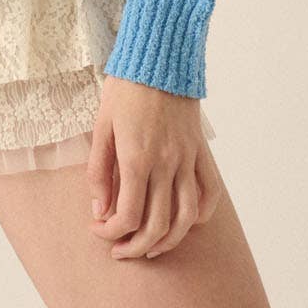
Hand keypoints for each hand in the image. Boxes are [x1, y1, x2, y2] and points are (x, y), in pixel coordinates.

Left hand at [86, 73, 221, 259]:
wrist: (159, 57)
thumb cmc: (125, 88)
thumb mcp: (102, 125)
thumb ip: (99, 170)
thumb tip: (100, 209)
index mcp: (136, 158)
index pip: (128, 215)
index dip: (110, 232)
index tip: (98, 229)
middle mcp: (166, 164)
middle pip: (157, 225)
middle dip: (136, 247)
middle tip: (120, 250)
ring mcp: (187, 159)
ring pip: (186, 218)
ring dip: (169, 241)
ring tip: (150, 247)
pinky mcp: (200, 151)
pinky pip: (209, 192)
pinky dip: (200, 214)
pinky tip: (184, 221)